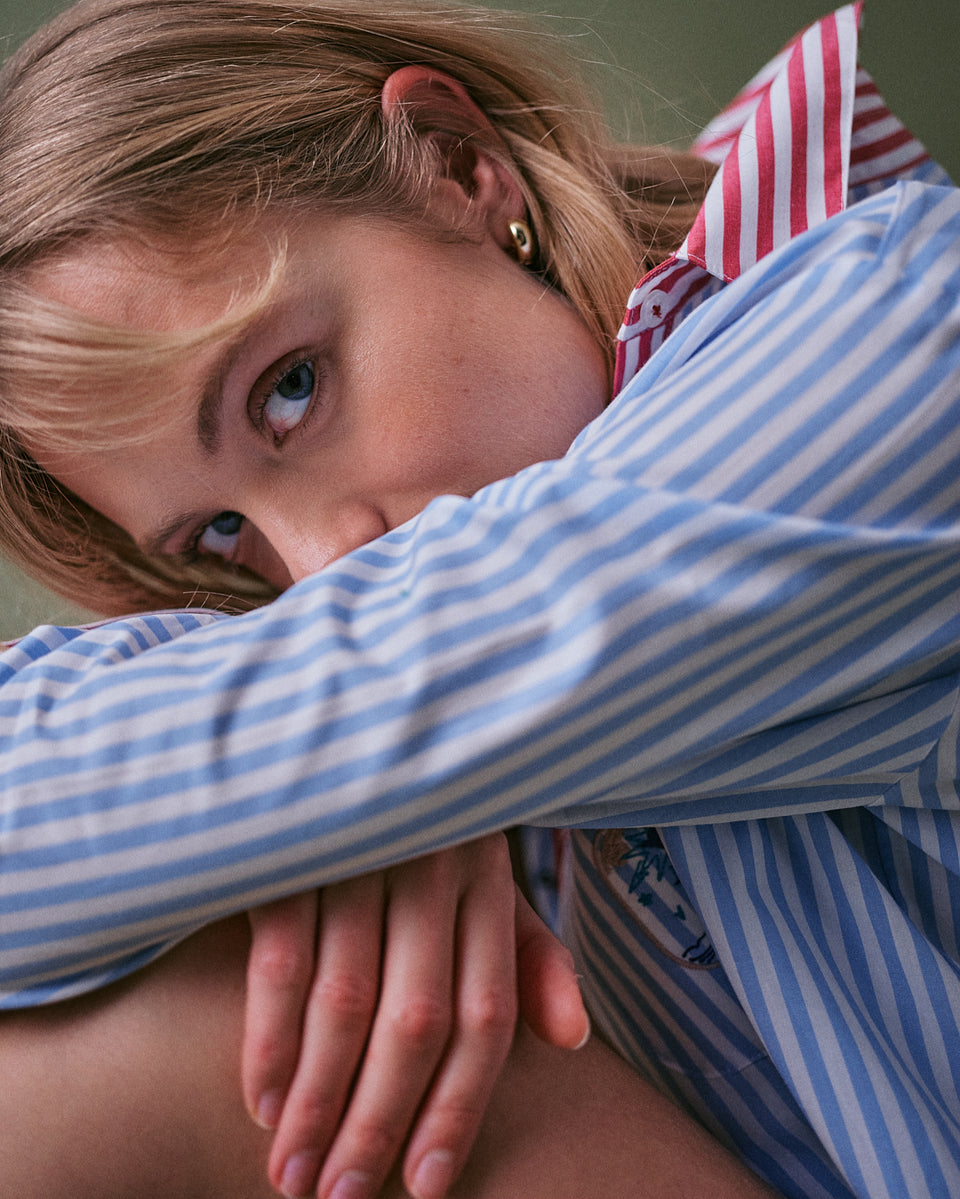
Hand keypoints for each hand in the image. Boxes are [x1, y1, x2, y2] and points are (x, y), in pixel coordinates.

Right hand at [241, 833, 587, 1198]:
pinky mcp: (295, 848)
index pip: (487, 1015)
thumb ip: (528, 956)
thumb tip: (573, 1040)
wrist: (356, 729)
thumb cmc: (428, 824)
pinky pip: (282, 958)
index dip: (459, 1109)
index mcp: (489, 880)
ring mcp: (362, 856)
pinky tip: (262, 1101)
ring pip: (346, 1002)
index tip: (426, 1188)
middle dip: (379, 1124)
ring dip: (318, 1101)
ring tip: (294, 1174)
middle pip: (417, 1022)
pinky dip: (270, 1037)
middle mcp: (433, 870)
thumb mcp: (489, 879)